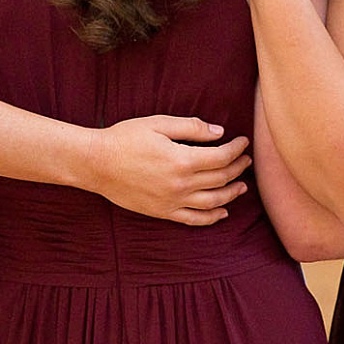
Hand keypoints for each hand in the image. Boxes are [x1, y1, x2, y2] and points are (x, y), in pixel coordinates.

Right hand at [92, 116, 250, 224]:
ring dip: (231, 194)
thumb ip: (191, 127)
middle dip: (238, 168)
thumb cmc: (125, 139)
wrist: (97, 164)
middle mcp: (181, 185)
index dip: (236, 149)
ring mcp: (173, 202)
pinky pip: (194, 220)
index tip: (243, 142)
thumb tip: (219, 132)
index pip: (221, 157)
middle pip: (221, 179)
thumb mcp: (158, 124)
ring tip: (242, 186)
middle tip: (246, 160)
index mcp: (182, 160)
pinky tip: (222, 212)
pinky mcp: (163, 213)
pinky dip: (212, 217)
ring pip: (213, 202)